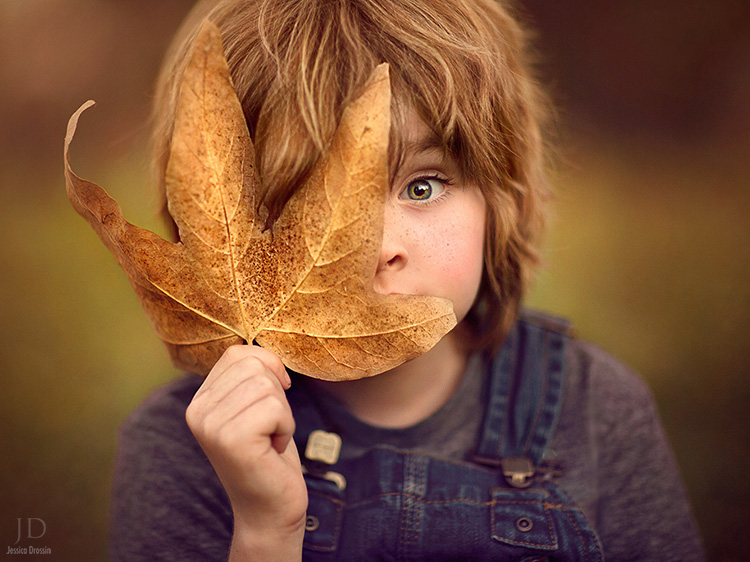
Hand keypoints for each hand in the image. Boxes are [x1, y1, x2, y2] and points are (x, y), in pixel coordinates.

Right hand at [186, 345, 306, 559]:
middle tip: (269, 429)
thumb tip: (270, 355)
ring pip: (267, 386)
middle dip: (277, 396)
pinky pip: (276, 408)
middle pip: (255, 366)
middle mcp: (197, 411)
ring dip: (283, 414)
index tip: (270, 404)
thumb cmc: (269, 454)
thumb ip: (252, 375)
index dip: (268, 371)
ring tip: (269, 439)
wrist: (270, 507)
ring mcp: (211, 426)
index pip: (238, 354)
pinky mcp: (232, 440)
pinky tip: (272, 450)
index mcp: (199, 400)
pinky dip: (286, 427)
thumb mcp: (256, 405)